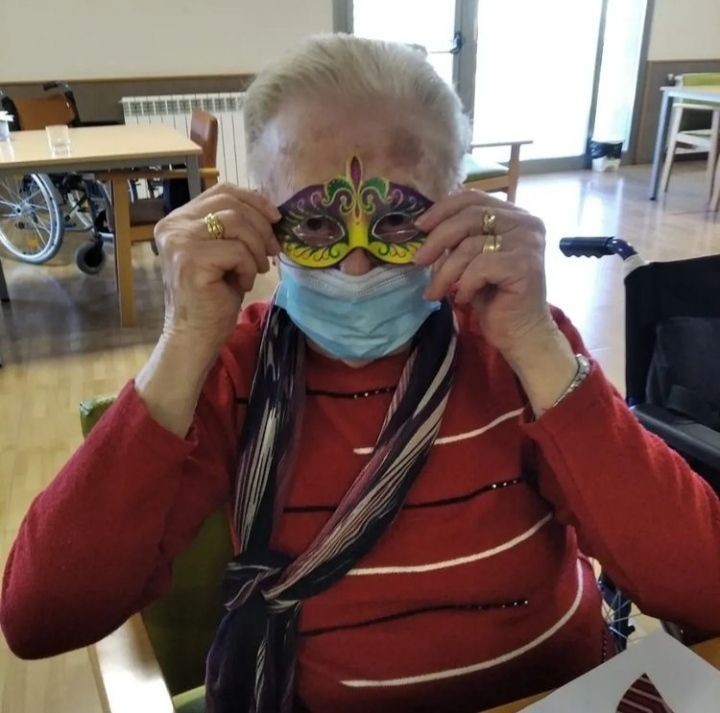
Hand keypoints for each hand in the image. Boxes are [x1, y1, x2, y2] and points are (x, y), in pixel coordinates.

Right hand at [153, 183, 280, 351]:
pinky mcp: (191, 261)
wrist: (195, 335)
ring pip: (236, 223)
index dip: (253, 200)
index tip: (275, 218)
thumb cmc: (213, 297)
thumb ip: (234, 227)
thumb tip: (269, 209)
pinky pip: (237, 251)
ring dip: (257, 247)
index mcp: (178, 219)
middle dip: (261, 226)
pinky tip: (243, 284)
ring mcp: (178, 242)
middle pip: (231, 204)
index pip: (221, 191)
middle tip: (272, 251)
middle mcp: (172, 226)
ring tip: (258, 269)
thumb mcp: (225, 253)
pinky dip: (249, 267)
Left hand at [414, 190, 553, 356]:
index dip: (442, 209)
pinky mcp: (525, 265)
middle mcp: (525, 222)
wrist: (519, 331)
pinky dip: (465, 284)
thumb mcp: (470, 259)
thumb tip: (423, 225)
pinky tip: (464, 298)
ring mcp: (528, 242)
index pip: (473, 197)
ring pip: (470, 246)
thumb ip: (459, 238)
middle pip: (468, 217)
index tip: (419, 227)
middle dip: (437, 240)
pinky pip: (480, 267)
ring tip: (436, 291)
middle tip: (418, 261)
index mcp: (513, 215)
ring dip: (446, 272)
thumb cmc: (492, 296)